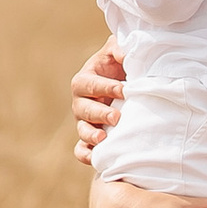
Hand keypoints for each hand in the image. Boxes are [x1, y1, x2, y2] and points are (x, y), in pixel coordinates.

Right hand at [69, 43, 126, 164]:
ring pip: (82, 130)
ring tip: (103, 139)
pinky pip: (81, 150)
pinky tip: (96, 158)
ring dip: (91, 136)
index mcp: (85, 80)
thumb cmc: (120, 65)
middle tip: (116, 118)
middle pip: (83, 109)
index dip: (105, 86)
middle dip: (99, 114)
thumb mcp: (118, 52)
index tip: (124, 89)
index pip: (90, 84)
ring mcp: (84, 122)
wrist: (125, 84)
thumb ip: (119, 49)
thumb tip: (124, 53)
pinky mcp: (89, 138)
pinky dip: (85, 155)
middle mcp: (81, 102)